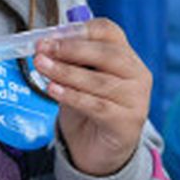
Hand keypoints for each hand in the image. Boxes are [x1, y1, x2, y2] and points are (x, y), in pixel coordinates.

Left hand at [37, 17, 150, 176]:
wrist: (97, 149)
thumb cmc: (86, 107)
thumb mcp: (76, 79)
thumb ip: (68, 61)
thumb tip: (46, 45)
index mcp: (126, 56)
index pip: (109, 32)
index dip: (80, 31)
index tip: (52, 34)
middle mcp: (137, 75)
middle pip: (107, 54)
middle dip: (71, 49)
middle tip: (43, 48)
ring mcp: (136, 100)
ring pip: (99, 81)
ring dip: (66, 72)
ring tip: (41, 66)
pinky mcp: (128, 123)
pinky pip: (97, 105)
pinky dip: (73, 96)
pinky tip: (53, 90)